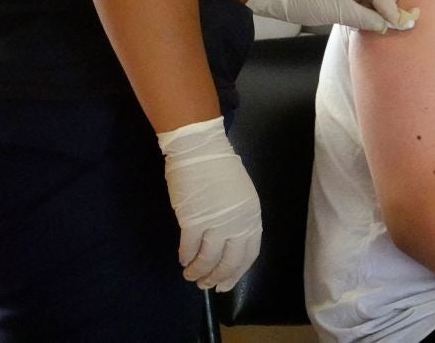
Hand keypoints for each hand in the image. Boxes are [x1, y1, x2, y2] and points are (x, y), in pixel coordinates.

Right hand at [157, 117, 261, 291]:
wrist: (200, 149)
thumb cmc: (219, 169)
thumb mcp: (241, 195)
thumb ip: (238, 219)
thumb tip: (228, 242)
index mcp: (252, 216)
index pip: (249, 254)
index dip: (237, 273)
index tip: (225, 284)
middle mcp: (237, 223)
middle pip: (229, 261)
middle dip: (216, 277)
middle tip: (206, 285)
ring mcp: (215, 222)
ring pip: (207, 259)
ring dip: (198, 272)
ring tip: (190, 275)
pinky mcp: (193, 220)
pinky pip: (189, 248)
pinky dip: (186, 257)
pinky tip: (183, 260)